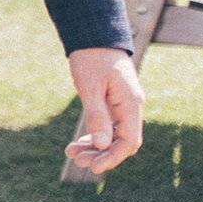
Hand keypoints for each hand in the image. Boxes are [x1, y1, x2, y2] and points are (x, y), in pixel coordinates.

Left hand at [64, 47, 144, 174]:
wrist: (93, 33)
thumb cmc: (91, 57)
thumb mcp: (90, 86)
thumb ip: (97, 115)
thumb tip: (100, 145)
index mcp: (131, 104)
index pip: (129, 142)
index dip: (113, 157)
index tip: (94, 167)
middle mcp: (131, 107)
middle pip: (121, 141)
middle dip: (100, 154)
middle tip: (76, 161)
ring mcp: (123, 105)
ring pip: (112, 135)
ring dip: (94, 147)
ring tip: (71, 154)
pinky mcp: (113, 102)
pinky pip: (107, 125)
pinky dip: (93, 135)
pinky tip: (78, 144)